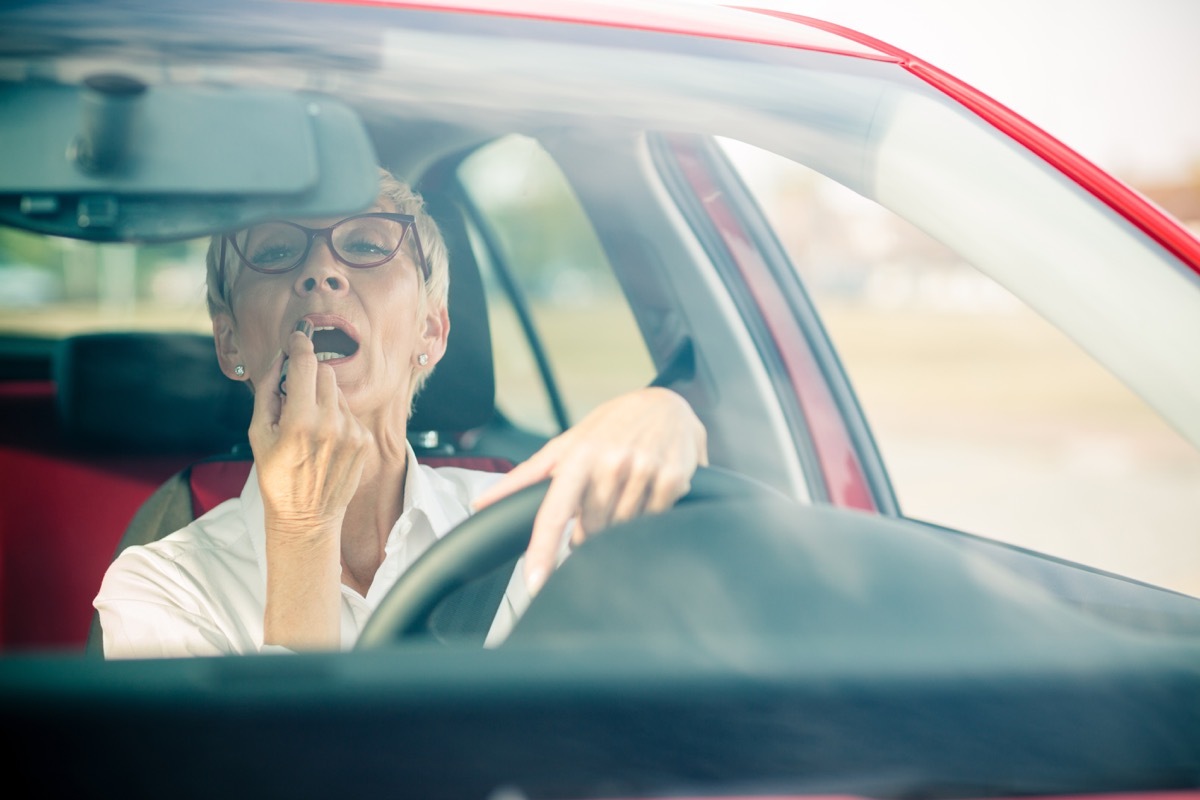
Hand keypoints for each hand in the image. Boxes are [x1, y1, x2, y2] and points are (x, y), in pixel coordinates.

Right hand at [249, 327, 371, 531]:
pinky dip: (337, 418)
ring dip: (323, 400)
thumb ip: (269, 390)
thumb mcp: (259, 433)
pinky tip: (325, 442)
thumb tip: (280, 359)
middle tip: (295, 398)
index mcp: (300, 421)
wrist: (306, 517)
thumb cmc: (276, 476)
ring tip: (309, 429)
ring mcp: (352, 432)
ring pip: (337, 393)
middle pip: (325, 373)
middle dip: (309, 377)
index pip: (306, 365)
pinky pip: (349, 413)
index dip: (300, 346)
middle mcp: (331, 423)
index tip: (298, 337)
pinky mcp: (365, 441)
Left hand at [472, 387, 706, 595]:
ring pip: (622, 527)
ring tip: (624, 491)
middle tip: (599, 502)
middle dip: (591, 527)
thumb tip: (482, 502)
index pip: (554, 511)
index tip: (536, 580)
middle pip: (592, 528)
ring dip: (619, 522)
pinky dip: (646, 515)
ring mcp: (643, 469)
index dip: (544, 549)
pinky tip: (646, 491)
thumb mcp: (567, 443)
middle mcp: (610, 461)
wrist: (666, 404)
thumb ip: (526, 477)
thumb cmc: (611, 426)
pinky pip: (653, 519)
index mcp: (579, 455)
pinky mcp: (672, 478)